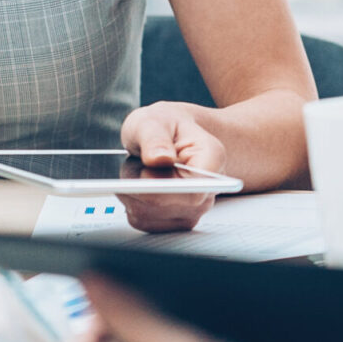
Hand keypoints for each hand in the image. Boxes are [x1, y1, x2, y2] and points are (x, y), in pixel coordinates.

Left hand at [119, 103, 227, 232]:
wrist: (170, 135)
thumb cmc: (165, 126)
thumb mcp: (153, 120)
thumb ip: (155, 137)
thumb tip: (159, 158)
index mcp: (211, 159)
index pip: (193, 191)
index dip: (163, 189)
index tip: (142, 177)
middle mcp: (207, 190)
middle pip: (166, 206)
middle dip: (139, 186)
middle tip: (137, 161)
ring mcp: (193, 209)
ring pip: (149, 215)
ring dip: (133, 194)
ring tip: (139, 169)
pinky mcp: (173, 221)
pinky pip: (142, 220)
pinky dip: (132, 203)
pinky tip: (138, 185)